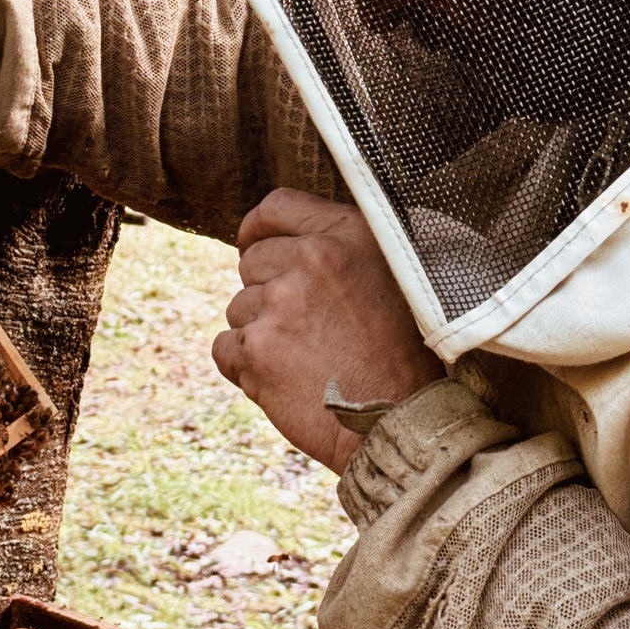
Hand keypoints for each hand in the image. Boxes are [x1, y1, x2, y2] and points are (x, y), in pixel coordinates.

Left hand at [212, 190, 441, 473]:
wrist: (402, 422)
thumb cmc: (404, 356)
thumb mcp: (396, 278)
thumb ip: (345, 248)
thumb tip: (294, 238)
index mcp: (348, 234)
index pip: (278, 207)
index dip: (258, 228)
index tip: (251, 244)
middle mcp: (311, 260)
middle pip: (251, 263)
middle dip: (266, 293)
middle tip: (306, 330)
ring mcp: (279, 304)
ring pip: (238, 309)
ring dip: (261, 335)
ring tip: (306, 362)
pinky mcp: (256, 349)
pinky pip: (225, 349)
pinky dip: (245, 368)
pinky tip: (285, 382)